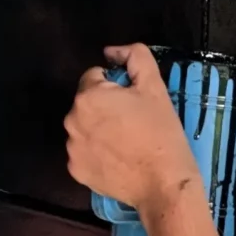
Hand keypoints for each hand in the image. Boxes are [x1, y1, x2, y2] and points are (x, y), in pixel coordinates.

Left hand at [64, 44, 199, 214]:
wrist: (163, 184)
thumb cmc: (160, 133)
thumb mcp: (154, 87)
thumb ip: (134, 57)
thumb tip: (112, 51)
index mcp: (88, 96)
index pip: (95, 77)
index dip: (116, 86)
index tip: (134, 102)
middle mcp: (71, 120)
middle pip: (87, 103)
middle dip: (105, 107)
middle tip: (133, 122)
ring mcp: (72, 148)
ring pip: (84, 127)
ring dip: (99, 129)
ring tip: (126, 142)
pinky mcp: (76, 171)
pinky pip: (84, 152)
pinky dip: (96, 153)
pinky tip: (118, 159)